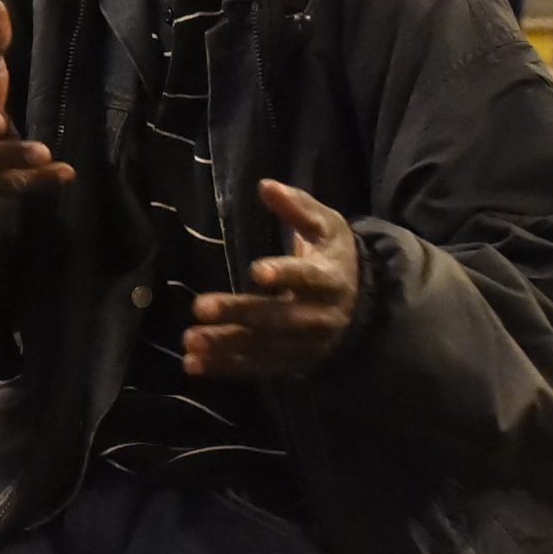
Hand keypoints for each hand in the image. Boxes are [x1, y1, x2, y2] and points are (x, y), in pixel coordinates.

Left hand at [184, 181, 362, 379]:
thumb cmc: (333, 256)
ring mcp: (305, 345)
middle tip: (199, 307)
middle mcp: (319, 317)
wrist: (362, 305)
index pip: (307, 278)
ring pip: (264, 347)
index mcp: (330, 279)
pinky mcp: (291, 363)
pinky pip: (256, 368)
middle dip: (239, 313)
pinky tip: (192, 364)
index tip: (257, 271)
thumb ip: (297, 207)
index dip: (285, 274)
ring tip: (190, 340)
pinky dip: (224, 367)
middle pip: (278, 318)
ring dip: (225, 345)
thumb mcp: (326, 226)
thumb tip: (266, 185)